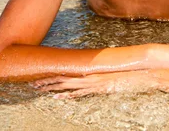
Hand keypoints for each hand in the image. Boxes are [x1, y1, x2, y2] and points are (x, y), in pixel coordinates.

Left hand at [32, 71, 152, 98]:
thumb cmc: (122, 70)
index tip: (40, 77)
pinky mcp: (97, 89)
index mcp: (88, 70)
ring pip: (68, 85)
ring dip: (53, 88)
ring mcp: (92, 82)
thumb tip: (88, 74)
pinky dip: (68, 96)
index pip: (66, 72)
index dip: (52, 75)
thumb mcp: (107, 70)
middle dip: (46, 81)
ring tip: (39, 89)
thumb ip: (96, 73)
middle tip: (32, 83)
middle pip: (62, 78)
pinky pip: (80, 93)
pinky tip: (58, 98)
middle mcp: (87, 75)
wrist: (135, 70)